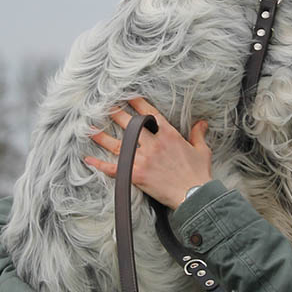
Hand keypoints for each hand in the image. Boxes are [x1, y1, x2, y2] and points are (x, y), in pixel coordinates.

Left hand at [84, 96, 212, 208]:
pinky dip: (100, 164)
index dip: (136, 103)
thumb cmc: (199, 174)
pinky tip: (89, 159)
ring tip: (89, 128)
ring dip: (102, 136)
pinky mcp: (136, 175)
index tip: (127, 95)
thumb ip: (198, 134)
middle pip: (130, 125)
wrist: (195, 196)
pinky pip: (114, 168)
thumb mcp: (201, 150)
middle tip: (105, 106)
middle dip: (116, 114)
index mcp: (169, 134)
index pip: (149, 113)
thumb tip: (201, 123)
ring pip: (118, 144)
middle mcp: (153, 144)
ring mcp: (143, 159)